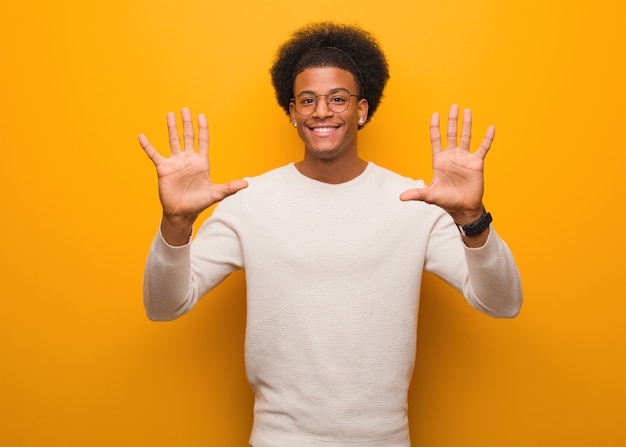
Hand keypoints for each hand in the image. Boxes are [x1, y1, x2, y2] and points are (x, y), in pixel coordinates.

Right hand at [139, 108, 247, 241]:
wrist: (182, 213)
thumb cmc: (199, 203)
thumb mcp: (216, 194)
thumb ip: (230, 187)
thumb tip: (246, 184)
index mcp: (201, 162)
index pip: (202, 141)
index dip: (203, 128)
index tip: (202, 115)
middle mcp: (188, 159)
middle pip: (188, 136)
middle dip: (187, 123)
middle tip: (185, 109)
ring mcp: (175, 163)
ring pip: (173, 141)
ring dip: (171, 128)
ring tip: (170, 114)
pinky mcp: (163, 169)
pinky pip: (154, 155)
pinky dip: (148, 146)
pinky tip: (142, 136)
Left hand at [400, 104, 493, 224]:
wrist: (463, 208)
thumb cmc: (446, 201)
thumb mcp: (430, 196)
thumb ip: (417, 193)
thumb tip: (401, 198)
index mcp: (439, 161)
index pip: (436, 140)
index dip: (435, 127)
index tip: (435, 114)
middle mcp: (452, 156)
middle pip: (451, 134)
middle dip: (452, 120)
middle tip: (453, 106)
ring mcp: (465, 158)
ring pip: (466, 137)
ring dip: (467, 124)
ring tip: (467, 110)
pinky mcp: (476, 163)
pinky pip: (483, 148)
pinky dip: (487, 138)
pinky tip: (491, 128)